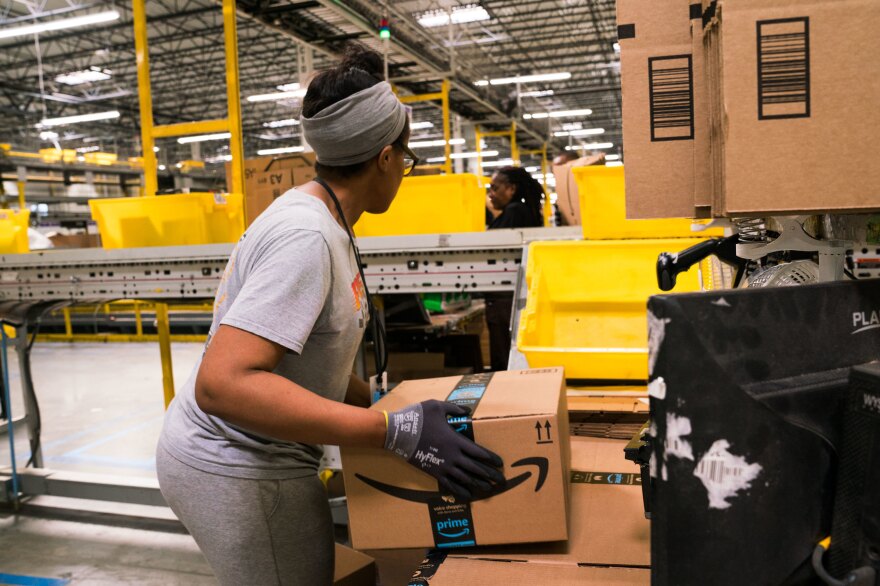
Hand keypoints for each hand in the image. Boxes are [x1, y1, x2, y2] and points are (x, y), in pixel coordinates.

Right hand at [384, 400, 504, 499]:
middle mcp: (453, 456)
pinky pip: (450, 484)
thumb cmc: (418, 417)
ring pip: (465, 478)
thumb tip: (468, 411)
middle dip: (490, 475)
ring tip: (489, 489)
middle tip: (501, 481)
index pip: (479, 452)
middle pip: (476, 468)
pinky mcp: (433, 472)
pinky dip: (460, 490)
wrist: (397, 433)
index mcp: (456, 440)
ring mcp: (443, 466)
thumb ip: (454, 409)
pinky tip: (468, 495)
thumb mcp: (438, 406)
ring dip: (478, 484)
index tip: (500, 463)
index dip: (491, 459)